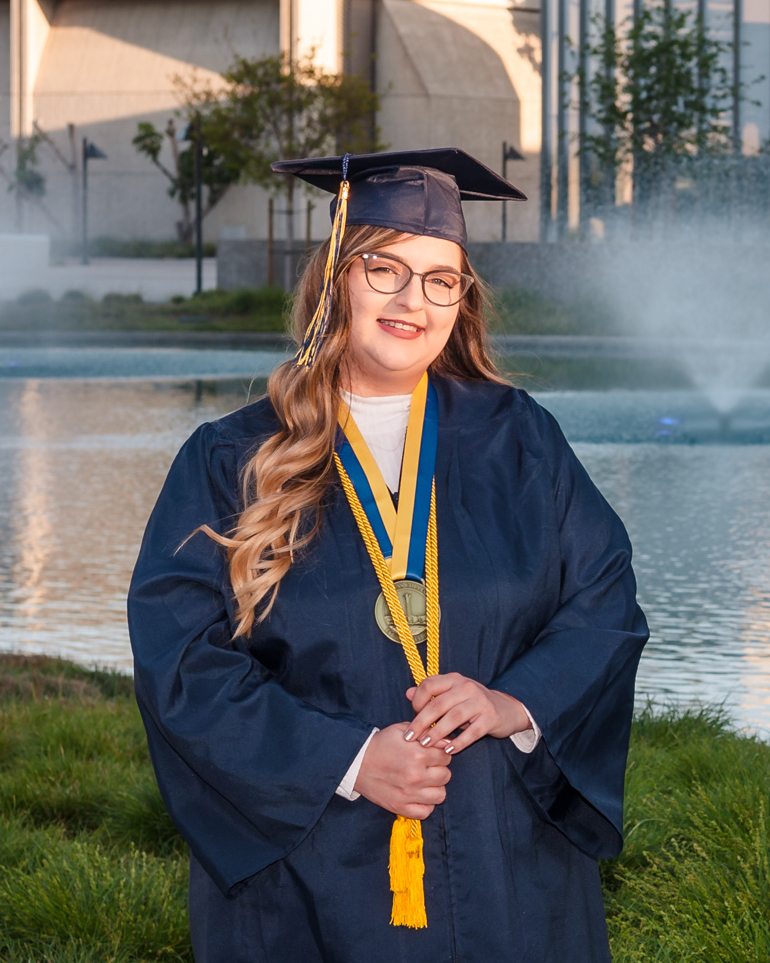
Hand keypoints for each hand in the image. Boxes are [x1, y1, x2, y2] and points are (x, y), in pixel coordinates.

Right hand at [354, 722, 452, 819]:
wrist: (356, 762)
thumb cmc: (381, 744)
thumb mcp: (403, 730)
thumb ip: (426, 733)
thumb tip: (447, 742)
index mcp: (418, 754)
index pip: (446, 756)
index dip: (439, 753)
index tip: (431, 754)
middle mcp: (416, 776)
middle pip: (446, 775)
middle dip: (438, 769)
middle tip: (427, 766)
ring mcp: (409, 794)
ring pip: (440, 795)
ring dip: (435, 787)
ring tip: (424, 781)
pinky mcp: (401, 807)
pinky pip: (427, 811)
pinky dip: (426, 804)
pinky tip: (418, 794)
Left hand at [404, 673, 530, 754]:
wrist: (506, 708)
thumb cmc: (472, 703)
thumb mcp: (452, 694)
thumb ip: (431, 694)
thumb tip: (407, 693)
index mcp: (454, 679)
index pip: (429, 685)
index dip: (417, 701)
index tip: (412, 716)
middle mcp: (466, 687)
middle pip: (438, 704)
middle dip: (421, 722)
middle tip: (410, 737)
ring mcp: (480, 701)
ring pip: (454, 717)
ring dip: (437, 732)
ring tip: (426, 744)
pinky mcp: (490, 717)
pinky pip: (472, 732)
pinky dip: (459, 742)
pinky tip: (449, 750)